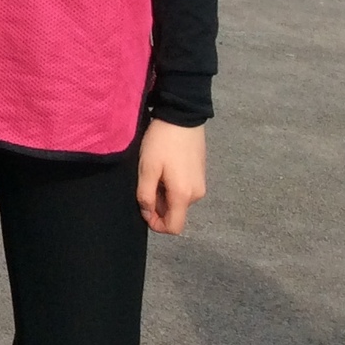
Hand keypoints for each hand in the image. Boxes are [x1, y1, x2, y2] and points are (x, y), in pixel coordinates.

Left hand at [136, 119, 206, 234]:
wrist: (182, 117)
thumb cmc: (162, 143)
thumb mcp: (147, 168)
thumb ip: (145, 195)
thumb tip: (147, 213)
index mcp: (184, 195)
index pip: (174, 227)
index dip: (157, 224)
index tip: (144, 209)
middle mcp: (196, 195)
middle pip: (175, 213)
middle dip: (158, 205)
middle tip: (146, 182)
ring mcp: (200, 185)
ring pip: (178, 201)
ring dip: (163, 193)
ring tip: (154, 171)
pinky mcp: (200, 175)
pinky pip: (183, 190)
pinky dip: (170, 185)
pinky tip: (163, 167)